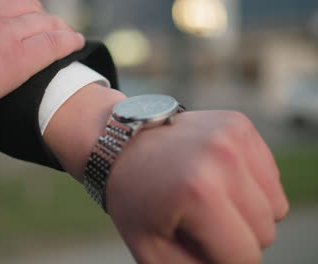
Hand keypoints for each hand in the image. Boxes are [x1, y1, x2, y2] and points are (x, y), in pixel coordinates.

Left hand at [44, 84, 288, 263]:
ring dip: (246, 211)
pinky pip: (270, 177)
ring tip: (206, 196)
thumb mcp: (151, 250)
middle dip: (233, 235)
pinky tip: (216, 175)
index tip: (191, 238)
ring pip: (275, 206)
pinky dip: (250, 185)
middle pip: (264, 232)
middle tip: (195, 216)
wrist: (120, 143)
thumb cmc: (134, 199)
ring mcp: (233, 136)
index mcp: (199, 194)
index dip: (219, 257)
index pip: (245, 257)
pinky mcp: (239, 124)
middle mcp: (222, 159)